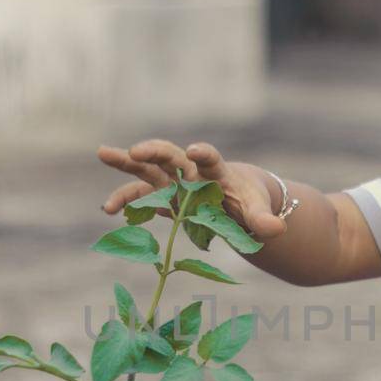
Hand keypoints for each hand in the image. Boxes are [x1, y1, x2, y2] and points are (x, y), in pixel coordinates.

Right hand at [96, 139, 287, 239]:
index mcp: (217, 171)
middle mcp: (191, 171)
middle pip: (171, 155)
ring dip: (126, 161)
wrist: (237, 201)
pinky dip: (124, 201)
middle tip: (135, 150)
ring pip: (147, 168)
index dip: (204, 155)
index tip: (196, 151)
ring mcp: (173, 183)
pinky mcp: (163, 197)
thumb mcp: (257, 211)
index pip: (211, 159)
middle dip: (154, 151)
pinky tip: (108, 209)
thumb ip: (263, 220)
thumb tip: (277, 231)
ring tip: (102, 152)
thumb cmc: (249, 202)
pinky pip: (140, 197)